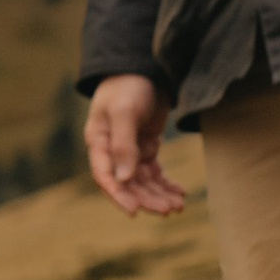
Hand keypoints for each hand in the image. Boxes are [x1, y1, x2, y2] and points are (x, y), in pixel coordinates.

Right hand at [85, 74, 185, 217]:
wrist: (145, 67)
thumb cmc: (128, 85)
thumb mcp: (124, 112)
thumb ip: (123, 145)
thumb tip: (124, 179)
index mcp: (99, 142)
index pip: (105, 176)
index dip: (118, 196)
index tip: (134, 211)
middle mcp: (112, 151)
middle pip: (128, 184)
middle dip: (147, 198)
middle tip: (168, 210)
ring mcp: (130, 151)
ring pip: (144, 182)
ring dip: (159, 195)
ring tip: (178, 206)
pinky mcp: (146, 147)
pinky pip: (156, 172)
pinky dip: (167, 184)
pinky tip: (180, 193)